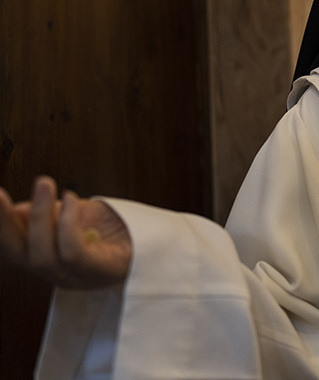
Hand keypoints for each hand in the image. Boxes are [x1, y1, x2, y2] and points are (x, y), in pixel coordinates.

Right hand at [0, 176, 131, 287]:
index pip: (10, 249)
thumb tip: (14, 208)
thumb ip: (44, 214)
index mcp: (48, 260)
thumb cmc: (118, 227)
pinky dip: (67, 225)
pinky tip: (71, 201)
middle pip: (18, 256)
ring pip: (43, 256)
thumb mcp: (74, 214)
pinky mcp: (101, 273)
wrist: (159, 238)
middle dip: (3, 225)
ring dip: (40, 217)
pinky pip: (74, 254)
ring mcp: (79, 278)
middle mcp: (58, 274)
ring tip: (46, 184)